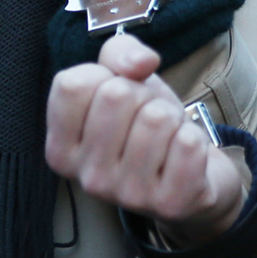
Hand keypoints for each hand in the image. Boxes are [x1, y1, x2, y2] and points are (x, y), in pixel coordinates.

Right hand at [45, 33, 244, 244]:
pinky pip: (187, 143)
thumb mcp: (122, 79)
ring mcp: (127, 195)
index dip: (105, 76)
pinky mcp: (168, 204)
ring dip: (171, 117)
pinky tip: (183, 155)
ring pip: (156, 118)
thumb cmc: (145, 122)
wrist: (191, 173)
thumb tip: (140, 63)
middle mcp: (88, 178)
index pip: (74, 84)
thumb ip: (118, 53)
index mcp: (62, 149)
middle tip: (148, 117)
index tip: (118, 97)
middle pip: (117, 95)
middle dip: (143, 95)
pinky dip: (194, 138)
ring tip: (167, 136)